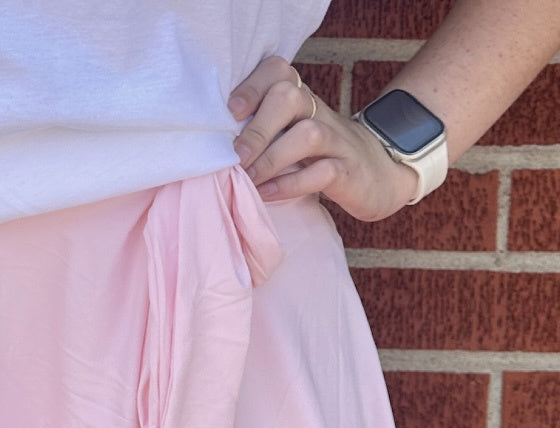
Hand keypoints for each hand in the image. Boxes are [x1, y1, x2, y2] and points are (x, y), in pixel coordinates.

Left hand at [228, 55, 418, 220]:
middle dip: (256, 129)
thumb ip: (261, 130)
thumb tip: (211, 144)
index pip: (277, 71)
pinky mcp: (348, 170)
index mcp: (301, 98)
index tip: (229, 114)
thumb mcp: (290, 135)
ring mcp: (336, 140)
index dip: (252, 87)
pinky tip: (267, 194)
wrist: (377, 174)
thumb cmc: (318, 157)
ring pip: (306, 134)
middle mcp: (318, 111)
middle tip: (234, 157)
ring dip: (271, 158)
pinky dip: (290, 184)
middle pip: (288, 98)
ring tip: (248, 179)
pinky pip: (322, 172)